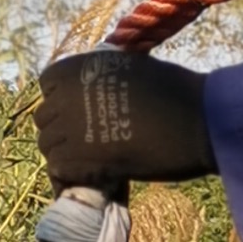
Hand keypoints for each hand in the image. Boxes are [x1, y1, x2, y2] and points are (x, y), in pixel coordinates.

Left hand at [36, 48, 213, 186]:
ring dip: (67, 154)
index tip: (81, 112)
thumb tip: (93, 88)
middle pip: (44, 119)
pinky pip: (59, 169)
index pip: (47, 85)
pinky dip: (72, 175)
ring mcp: (69, 127)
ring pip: (48, 147)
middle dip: (63, 130)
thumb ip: (103, 77)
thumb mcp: (131, 68)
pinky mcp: (79, 159)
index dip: (62, 100)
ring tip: (93, 160)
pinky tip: (95, 174)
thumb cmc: (176, 91)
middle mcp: (66, 94)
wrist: (198, 120)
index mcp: (78, 67)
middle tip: (89, 142)